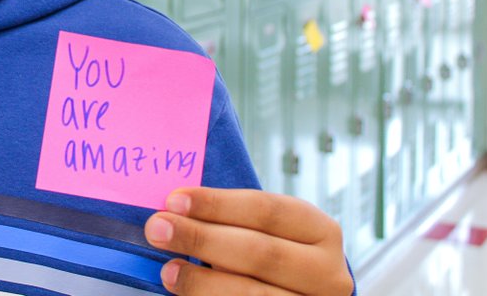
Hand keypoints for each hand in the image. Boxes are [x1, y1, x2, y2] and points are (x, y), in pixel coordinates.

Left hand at [143, 187, 353, 294]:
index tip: (174, 200)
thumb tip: (173, 211)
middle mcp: (328, 272)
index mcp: (321, 231)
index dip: (217, 204)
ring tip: (168, 271)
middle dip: (202, 238)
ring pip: (254, 294)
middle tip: (158, 229)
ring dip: (203, 282)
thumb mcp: (266, 234)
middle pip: (260, 252)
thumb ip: (231, 223)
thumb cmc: (273, 259)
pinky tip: (188, 295)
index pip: (266, 210)